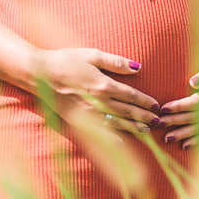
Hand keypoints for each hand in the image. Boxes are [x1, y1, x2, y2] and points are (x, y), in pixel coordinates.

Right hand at [33, 48, 160, 137]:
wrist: (39, 74)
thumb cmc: (66, 60)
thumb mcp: (92, 55)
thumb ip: (115, 62)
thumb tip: (138, 67)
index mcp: (103, 85)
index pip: (131, 96)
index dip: (145, 102)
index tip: (157, 106)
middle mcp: (98, 102)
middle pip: (127, 111)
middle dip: (144, 117)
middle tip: (159, 122)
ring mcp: (87, 113)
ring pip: (115, 123)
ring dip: (132, 128)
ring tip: (147, 131)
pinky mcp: (77, 120)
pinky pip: (98, 130)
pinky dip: (111, 138)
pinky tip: (121, 143)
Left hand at [157, 53, 198, 149]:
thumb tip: (193, 82)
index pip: (194, 103)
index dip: (178, 106)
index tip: (162, 108)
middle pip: (193, 118)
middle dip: (174, 122)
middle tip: (157, 124)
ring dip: (182, 134)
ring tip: (166, 139)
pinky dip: (197, 140)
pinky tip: (184, 146)